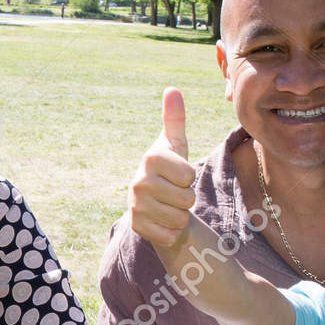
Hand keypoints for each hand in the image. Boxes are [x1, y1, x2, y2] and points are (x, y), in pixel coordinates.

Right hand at [126, 87, 196, 254]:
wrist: (153, 202)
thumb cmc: (169, 168)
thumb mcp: (175, 144)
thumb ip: (175, 118)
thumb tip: (172, 89)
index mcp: (150, 158)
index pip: (188, 175)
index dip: (189, 177)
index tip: (178, 174)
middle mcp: (138, 182)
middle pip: (186, 198)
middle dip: (186, 198)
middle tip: (173, 192)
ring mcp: (135, 206)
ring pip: (179, 218)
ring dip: (180, 215)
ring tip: (169, 205)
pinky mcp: (137, 228)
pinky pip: (170, 235)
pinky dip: (171, 232)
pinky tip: (162, 221)